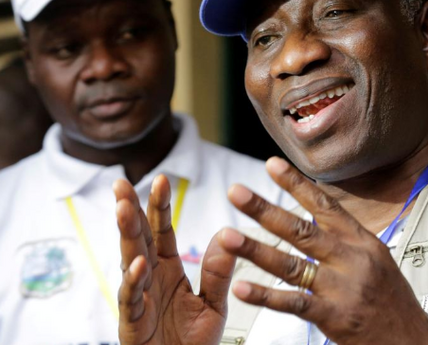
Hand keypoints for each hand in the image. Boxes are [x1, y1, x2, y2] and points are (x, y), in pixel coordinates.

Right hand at [114, 175, 235, 344]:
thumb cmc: (193, 342)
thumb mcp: (214, 304)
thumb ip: (218, 273)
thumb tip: (226, 233)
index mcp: (167, 270)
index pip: (160, 232)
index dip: (158, 207)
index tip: (161, 179)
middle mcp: (149, 279)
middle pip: (138, 239)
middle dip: (130, 211)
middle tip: (121, 184)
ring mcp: (138, 300)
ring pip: (129, 262)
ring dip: (126, 236)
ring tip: (124, 209)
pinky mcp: (132, 323)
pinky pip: (132, 299)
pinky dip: (134, 281)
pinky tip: (139, 262)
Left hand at [217, 157, 427, 344]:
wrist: (412, 339)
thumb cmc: (392, 301)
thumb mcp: (377, 259)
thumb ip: (347, 239)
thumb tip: (318, 214)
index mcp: (362, 241)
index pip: (325, 206)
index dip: (297, 184)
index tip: (272, 165)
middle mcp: (351, 259)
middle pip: (301, 230)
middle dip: (265, 209)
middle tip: (236, 192)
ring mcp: (342, 288)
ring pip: (291, 264)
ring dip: (255, 250)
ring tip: (227, 237)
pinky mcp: (335, 317)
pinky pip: (294, 303)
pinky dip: (266, 296)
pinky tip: (243, 288)